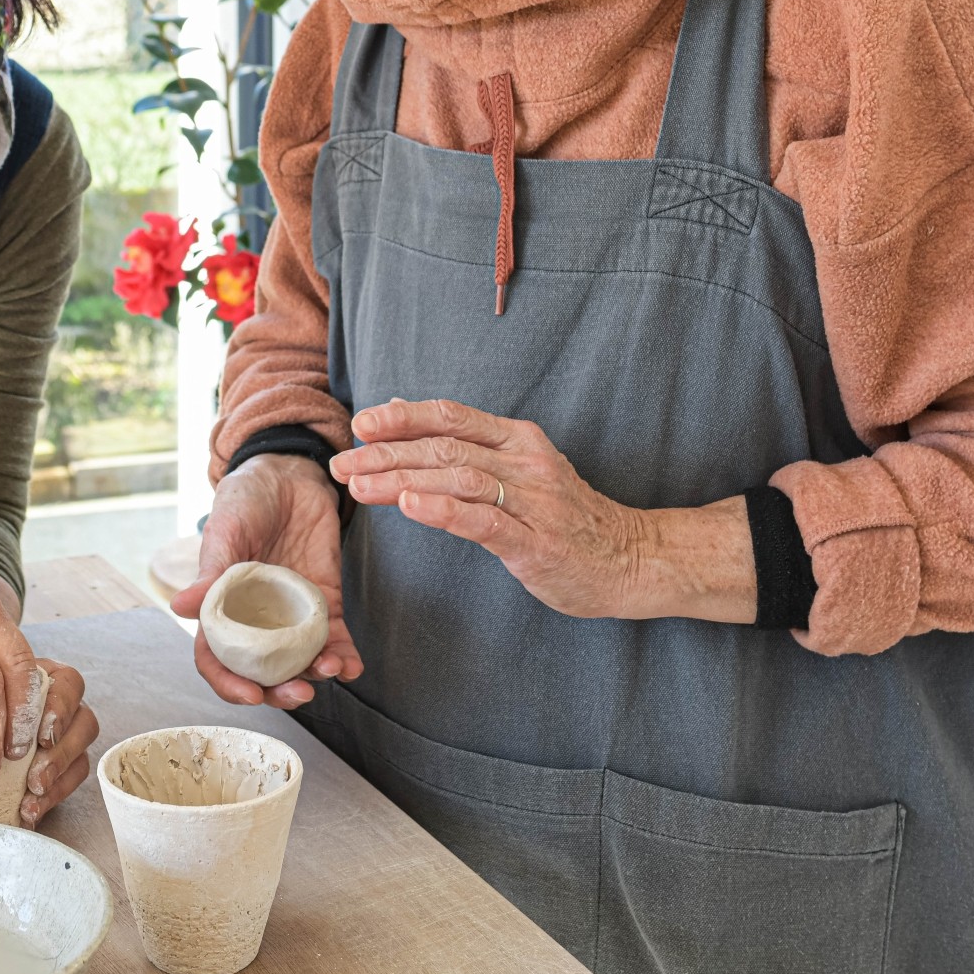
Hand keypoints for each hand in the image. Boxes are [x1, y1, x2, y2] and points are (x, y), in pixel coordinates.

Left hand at [16, 659, 97, 826]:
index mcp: (41, 678)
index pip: (68, 683)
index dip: (60, 710)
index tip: (41, 737)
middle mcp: (62, 704)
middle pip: (84, 721)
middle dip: (61, 753)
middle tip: (36, 777)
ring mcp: (66, 735)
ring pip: (83, 752)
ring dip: (59, 777)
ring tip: (33, 794)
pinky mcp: (64, 766)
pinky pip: (72, 779)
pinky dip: (54, 796)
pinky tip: (31, 809)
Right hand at [170, 452, 360, 707]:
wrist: (290, 472)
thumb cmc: (247, 498)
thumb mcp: (226, 529)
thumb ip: (211, 571)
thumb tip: (181, 608)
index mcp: (223, 607)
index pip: (218, 657)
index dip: (229, 683)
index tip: (250, 695)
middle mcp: (256, 619)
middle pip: (263, 671)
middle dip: (280, 691)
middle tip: (300, 694)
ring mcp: (292, 614)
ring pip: (301, 661)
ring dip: (316, 675)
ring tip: (331, 669)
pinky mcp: (325, 601)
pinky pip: (335, 638)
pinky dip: (345, 657)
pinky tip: (352, 666)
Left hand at [333, 398, 754, 623]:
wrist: (632, 558)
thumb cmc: (566, 518)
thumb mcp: (518, 470)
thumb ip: (465, 447)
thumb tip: (399, 414)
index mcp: (517, 440)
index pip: (451, 416)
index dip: (403, 417)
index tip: (360, 423)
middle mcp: (524, 463)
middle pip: (444, 447)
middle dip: (386, 455)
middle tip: (342, 464)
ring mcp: (532, 502)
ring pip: (457, 478)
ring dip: (403, 480)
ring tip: (359, 485)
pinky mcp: (535, 542)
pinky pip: (483, 520)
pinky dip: (444, 510)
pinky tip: (411, 506)